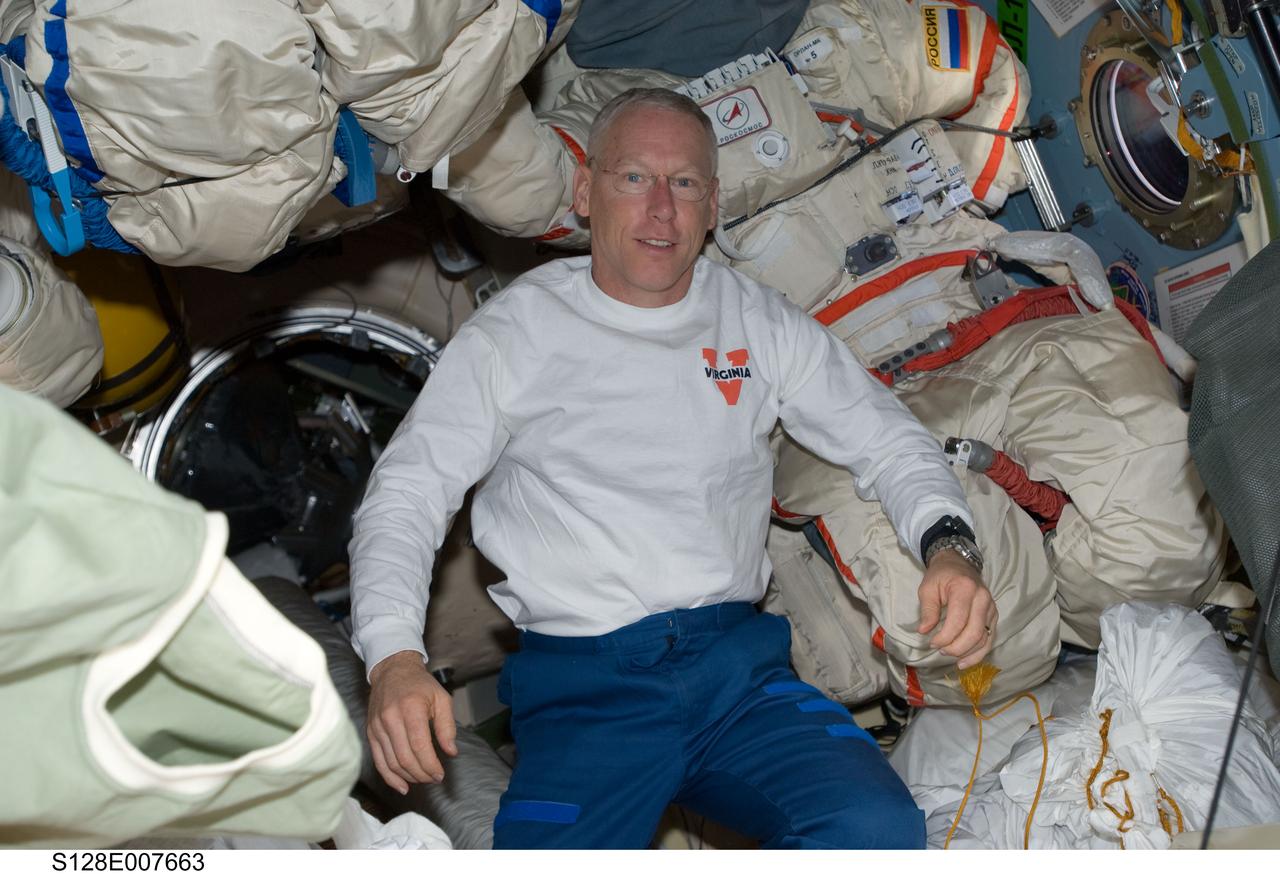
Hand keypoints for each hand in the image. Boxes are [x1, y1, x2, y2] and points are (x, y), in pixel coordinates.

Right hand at [366, 650, 457, 793]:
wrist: (392, 671)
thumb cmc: (419, 685)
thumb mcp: (441, 698)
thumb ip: (447, 726)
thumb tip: (451, 752)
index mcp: (410, 708)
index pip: (420, 746)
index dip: (430, 765)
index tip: (440, 774)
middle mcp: (391, 718)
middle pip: (405, 758)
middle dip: (422, 774)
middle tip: (434, 778)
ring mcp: (378, 727)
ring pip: (392, 762)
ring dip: (409, 777)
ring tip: (423, 779)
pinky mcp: (371, 733)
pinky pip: (378, 761)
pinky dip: (390, 777)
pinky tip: (402, 786)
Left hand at [916, 551, 997, 669]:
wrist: (958, 564)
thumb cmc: (941, 576)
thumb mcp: (928, 588)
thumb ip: (928, 610)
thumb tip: (924, 631)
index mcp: (965, 589)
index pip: (958, 620)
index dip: (945, 637)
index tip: (931, 643)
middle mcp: (983, 599)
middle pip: (974, 632)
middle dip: (956, 647)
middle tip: (940, 651)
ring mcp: (991, 608)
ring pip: (984, 639)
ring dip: (967, 653)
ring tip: (950, 658)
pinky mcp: (993, 616)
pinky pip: (989, 639)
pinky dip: (978, 653)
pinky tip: (964, 661)